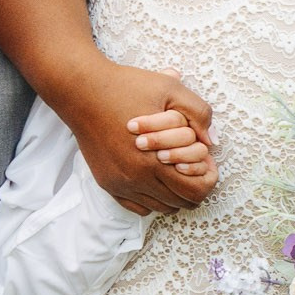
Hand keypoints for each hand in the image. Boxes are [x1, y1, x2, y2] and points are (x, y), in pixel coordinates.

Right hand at [59, 62, 217, 212]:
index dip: (208, 177)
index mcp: (155, 160)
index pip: (196, 192)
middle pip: (181, 203)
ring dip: (173, 193)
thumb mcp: (171, 90)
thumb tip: (212, 141)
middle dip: (194, 185)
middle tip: (192, 163)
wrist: (83, 90)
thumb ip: (199, 114)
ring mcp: (120, 184)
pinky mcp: (107, 183)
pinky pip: (137, 207)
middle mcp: (136, 179)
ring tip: (175, 169)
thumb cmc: (127, 87)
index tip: (206, 160)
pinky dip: (151, 198)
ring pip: (160, 208)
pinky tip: (155, 177)